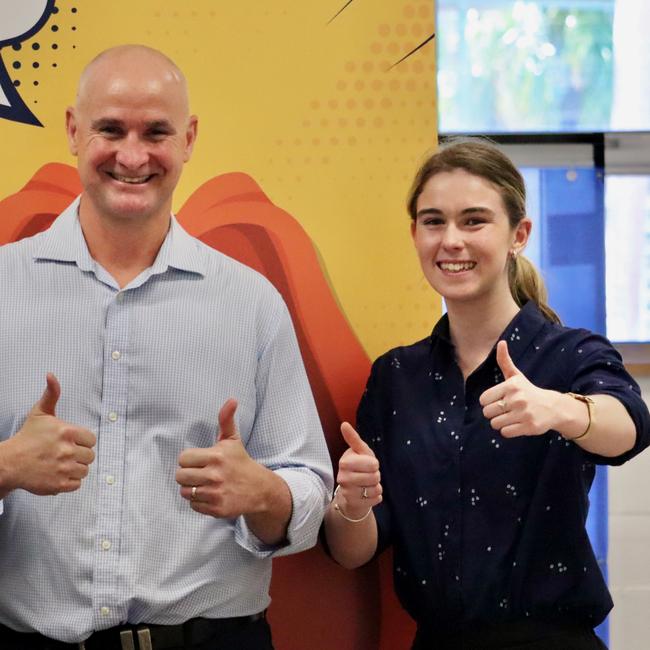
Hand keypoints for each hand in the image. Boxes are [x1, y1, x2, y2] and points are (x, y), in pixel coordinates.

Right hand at [0, 374, 95, 494]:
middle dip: (80, 455)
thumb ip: (51, 394)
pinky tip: (59, 474)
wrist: (9, 463)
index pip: (91, 439)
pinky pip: (77, 484)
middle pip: (90, 456)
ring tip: (61, 464)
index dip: (83, 441)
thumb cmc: (26, 438)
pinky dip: (70, 482)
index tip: (72, 442)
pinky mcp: (59, 485)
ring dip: (76, 468)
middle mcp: (67, 450)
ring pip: (84, 470)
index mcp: (67, 432)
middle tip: (65, 454)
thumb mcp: (40, 413)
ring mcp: (64, 469)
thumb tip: (51, 375)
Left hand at [176, 399, 269, 517]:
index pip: (183, 459)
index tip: (199, 461)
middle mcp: (215, 475)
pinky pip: (193, 506)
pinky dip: (199, 502)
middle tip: (200, 473)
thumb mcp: (233, 440)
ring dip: (192, 489)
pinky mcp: (217, 509)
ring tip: (205, 484)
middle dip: (188, 475)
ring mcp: (216, 493)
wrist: (259, 489)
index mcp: (217, 456)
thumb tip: (232, 400)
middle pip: (180, 476)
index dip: (189, 460)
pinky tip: (210, 495)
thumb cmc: (240, 462)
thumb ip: (226, 419)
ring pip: (185, 492)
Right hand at [335, 422, 381, 517]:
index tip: (369, 463)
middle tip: (367, 474)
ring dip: (376, 486)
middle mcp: (343, 477)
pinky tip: (367, 493)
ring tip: (367, 484)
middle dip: (376, 475)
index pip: (372, 464)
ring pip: (375, 488)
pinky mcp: (354, 503)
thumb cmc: (359, 466)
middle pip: (375, 477)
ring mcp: (347, 492)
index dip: (374, 464)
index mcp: (345, 462)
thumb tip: (344, 424)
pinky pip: (376, 499)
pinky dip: (376, 496)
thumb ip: (353, 439)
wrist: (353, 489)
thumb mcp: (360, 451)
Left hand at [479, 341, 559, 437]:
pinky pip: (505, 433)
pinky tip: (517, 424)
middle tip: (505, 410)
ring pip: (495, 424)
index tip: (498, 400)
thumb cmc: (528, 391)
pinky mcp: (529, 427)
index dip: (488, 401)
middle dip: (494, 413)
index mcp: (511, 385)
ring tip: (511, 417)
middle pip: (487, 412)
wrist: (553, 407)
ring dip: (500, 422)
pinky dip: (508, 430)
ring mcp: (524, 413)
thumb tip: (501, 342)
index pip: (483, 399)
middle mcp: (517, 398)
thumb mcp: (516, 376)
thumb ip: (504, 361)